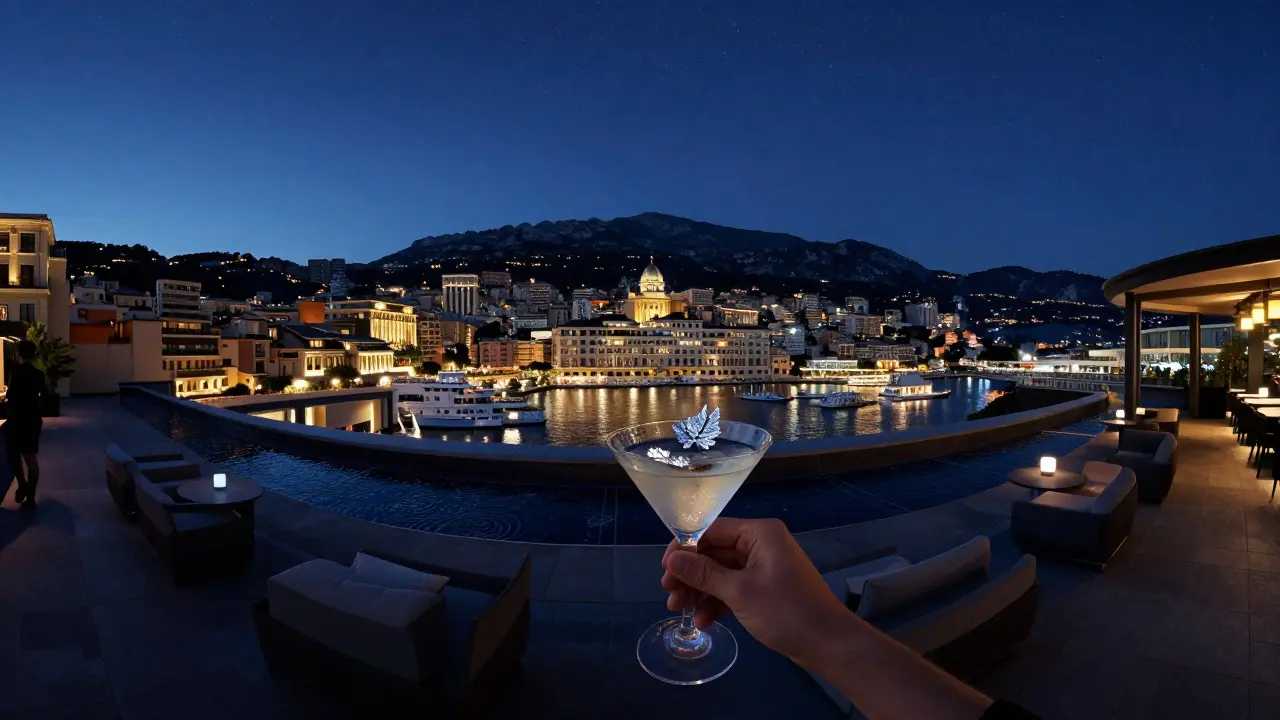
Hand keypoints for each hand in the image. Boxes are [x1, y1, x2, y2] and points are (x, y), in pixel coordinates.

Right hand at [660, 517, 850, 666]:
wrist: (828, 643)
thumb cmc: (785, 611)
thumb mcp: (740, 591)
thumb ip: (703, 573)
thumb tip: (672, 559)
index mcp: (760, 533)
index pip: (712, 529)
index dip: (685, 548)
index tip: (665, 569)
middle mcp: (762, 544)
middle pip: (715, 552)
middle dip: (690, 574)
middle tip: (670, 595)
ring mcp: (764, 566)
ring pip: (722, 572)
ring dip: (700, 590)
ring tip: (680, 610)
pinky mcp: (766, 588)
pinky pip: (734, 587)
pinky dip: (718, 602)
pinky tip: (703, 621)